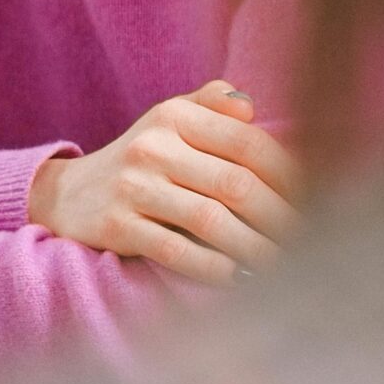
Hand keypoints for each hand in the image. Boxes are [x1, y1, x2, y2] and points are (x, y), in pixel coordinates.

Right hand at [27, 80, 302, 285]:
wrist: (66, 193)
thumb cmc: (141, 159)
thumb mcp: (171, 121)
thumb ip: (214, 105)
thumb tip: (251, 106)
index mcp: (176, 115)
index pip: (247, 143)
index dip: (289, 175)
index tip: (317, 200)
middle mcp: (154, 145)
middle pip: (235, 184)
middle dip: (280, 217)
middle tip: (310, 241)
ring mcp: (132, 186)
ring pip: (210, 220)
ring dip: (254, 248)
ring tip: (283, 266)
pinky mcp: (115, 225)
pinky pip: (174, 249)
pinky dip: (211, 267)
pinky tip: (237, 278)